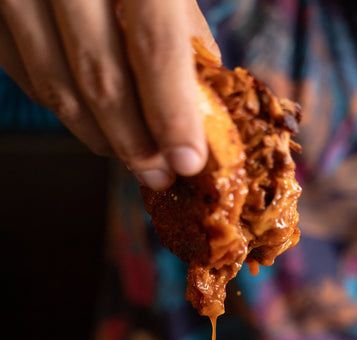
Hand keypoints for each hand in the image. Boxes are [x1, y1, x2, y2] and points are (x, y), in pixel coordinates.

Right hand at [0, 0, 218, 188]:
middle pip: (100, 78)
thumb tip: (200, 96)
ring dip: (98, 135)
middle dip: (135, 142)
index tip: (188, 160)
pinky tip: (90, 119)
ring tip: (130, 155)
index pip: (154, 46)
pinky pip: (25, 73)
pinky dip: (62, 105)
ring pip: (56, 87)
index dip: (172, 113)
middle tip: (158, 173)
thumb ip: (182, 19)